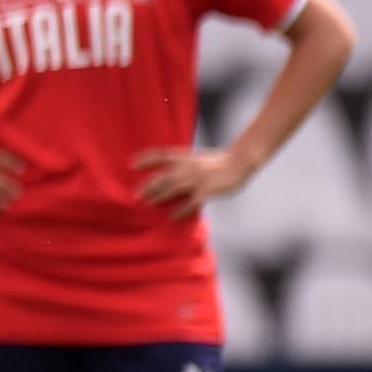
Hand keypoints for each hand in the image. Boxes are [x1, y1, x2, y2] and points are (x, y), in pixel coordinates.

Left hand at [133, 147, 251, 217]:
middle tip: (136, 195)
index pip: (161, 154)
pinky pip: (191, 202)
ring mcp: (198, 179)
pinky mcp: (207, 190)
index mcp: (185, 157)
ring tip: (148, 203)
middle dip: (149, 186)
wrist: (239, 161)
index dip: (146, 159)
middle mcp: (188, 167)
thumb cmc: (218, 161)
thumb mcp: (197, 158)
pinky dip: (181, 210)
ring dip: (159, 196)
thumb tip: (167, 176)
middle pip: (164, 176)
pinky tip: (172, 217)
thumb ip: (182, 165)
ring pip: (173, 188)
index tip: (131, 164)